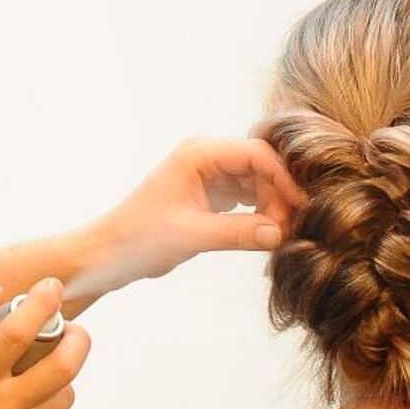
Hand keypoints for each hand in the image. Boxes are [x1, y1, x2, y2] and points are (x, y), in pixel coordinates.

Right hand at [0, 278, 92, 408]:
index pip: (21, 331)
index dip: (43, 301)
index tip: (51, 286)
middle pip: (65, 366)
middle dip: (78, 338)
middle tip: (71, 328)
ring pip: (65, 396)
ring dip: (63, 374)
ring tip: (46, 364)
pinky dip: (46, 404)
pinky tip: (27, 398)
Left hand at [77, 136, 306, 297]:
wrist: (108, 254)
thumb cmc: (138, 239)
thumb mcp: (191, 236)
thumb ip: (237, 233)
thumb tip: (280, 235)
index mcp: (197, 154)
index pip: (256, 154)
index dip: (283, 179)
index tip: (300, 207)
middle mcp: (205, 157)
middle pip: (261, 167)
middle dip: (279, 197)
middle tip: (289, 231)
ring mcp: (208, 175)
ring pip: (257, 183)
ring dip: (271, 207)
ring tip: (279, 237)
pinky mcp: (210, 195)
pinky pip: (246, 198)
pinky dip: (259, 215)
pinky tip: (266, 235)